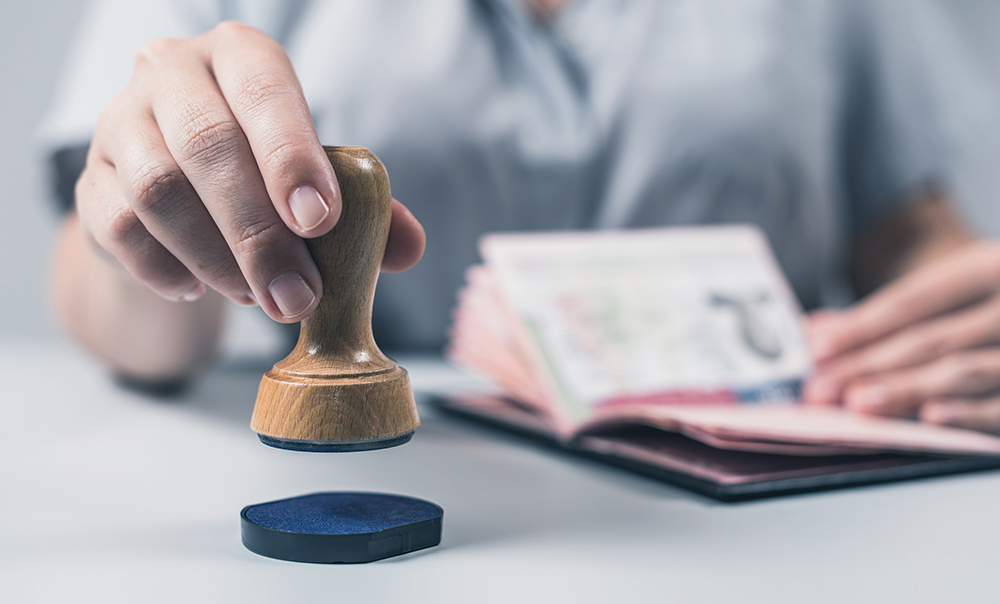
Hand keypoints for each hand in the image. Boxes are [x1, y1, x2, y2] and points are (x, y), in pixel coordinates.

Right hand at [77, 22, 424, 322]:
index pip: (264, 90)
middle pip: (207, 146)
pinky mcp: (89, 180)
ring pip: (158, 190)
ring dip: (216, 258)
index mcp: (241, 57)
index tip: (319, 220)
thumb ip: (365, 211)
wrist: (183, 199)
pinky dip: (166, 269)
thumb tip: (408, 248)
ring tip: (257, 299)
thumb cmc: (263, 178)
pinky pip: (120, 228)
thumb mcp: (316, 182)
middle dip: (258, 233)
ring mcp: (121, 123)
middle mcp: (173, 73)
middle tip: (296, 295)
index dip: (291, 155)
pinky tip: (200, 290)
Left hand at [803, 242, 999, 432]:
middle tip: (821, 388)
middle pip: (930, 338)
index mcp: (987, 267)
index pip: (911, 301)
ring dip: (906, 390)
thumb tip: (815, 331)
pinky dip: (968, 413)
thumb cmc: (996, 302)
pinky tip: (930, 418)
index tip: (815, 350)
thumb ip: (890, 314)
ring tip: (859, 403)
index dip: (861, 326)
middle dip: (868, 366)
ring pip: (964, 370)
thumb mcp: (957, 290)